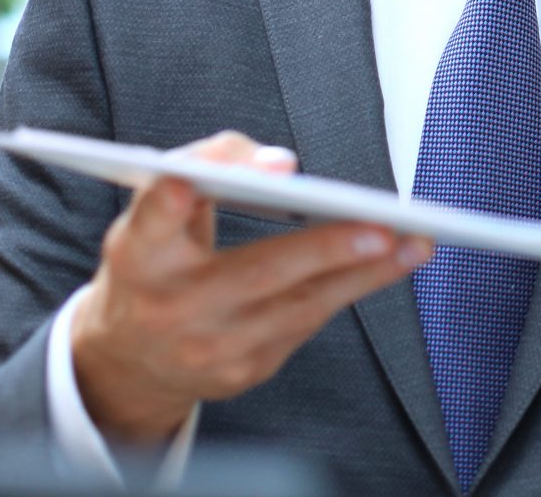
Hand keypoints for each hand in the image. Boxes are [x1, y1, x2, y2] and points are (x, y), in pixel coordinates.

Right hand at [71, 131, 432, 444]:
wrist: (128, 356)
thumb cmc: (156, 260)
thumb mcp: (155, 209)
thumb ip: (209, 166)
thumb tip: (279, 166)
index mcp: (137, 253)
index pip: (157, 216)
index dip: (185, 195)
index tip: (237, 173)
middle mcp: (167, 305)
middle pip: (255, 270)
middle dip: (324, 248)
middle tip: (381, 224)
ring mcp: (206, 347)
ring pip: (298, 306)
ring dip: (364, 273)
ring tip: (413, 243)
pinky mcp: (240, 374)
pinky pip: (304, 325)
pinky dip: (347, 291)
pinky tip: (386, 265)